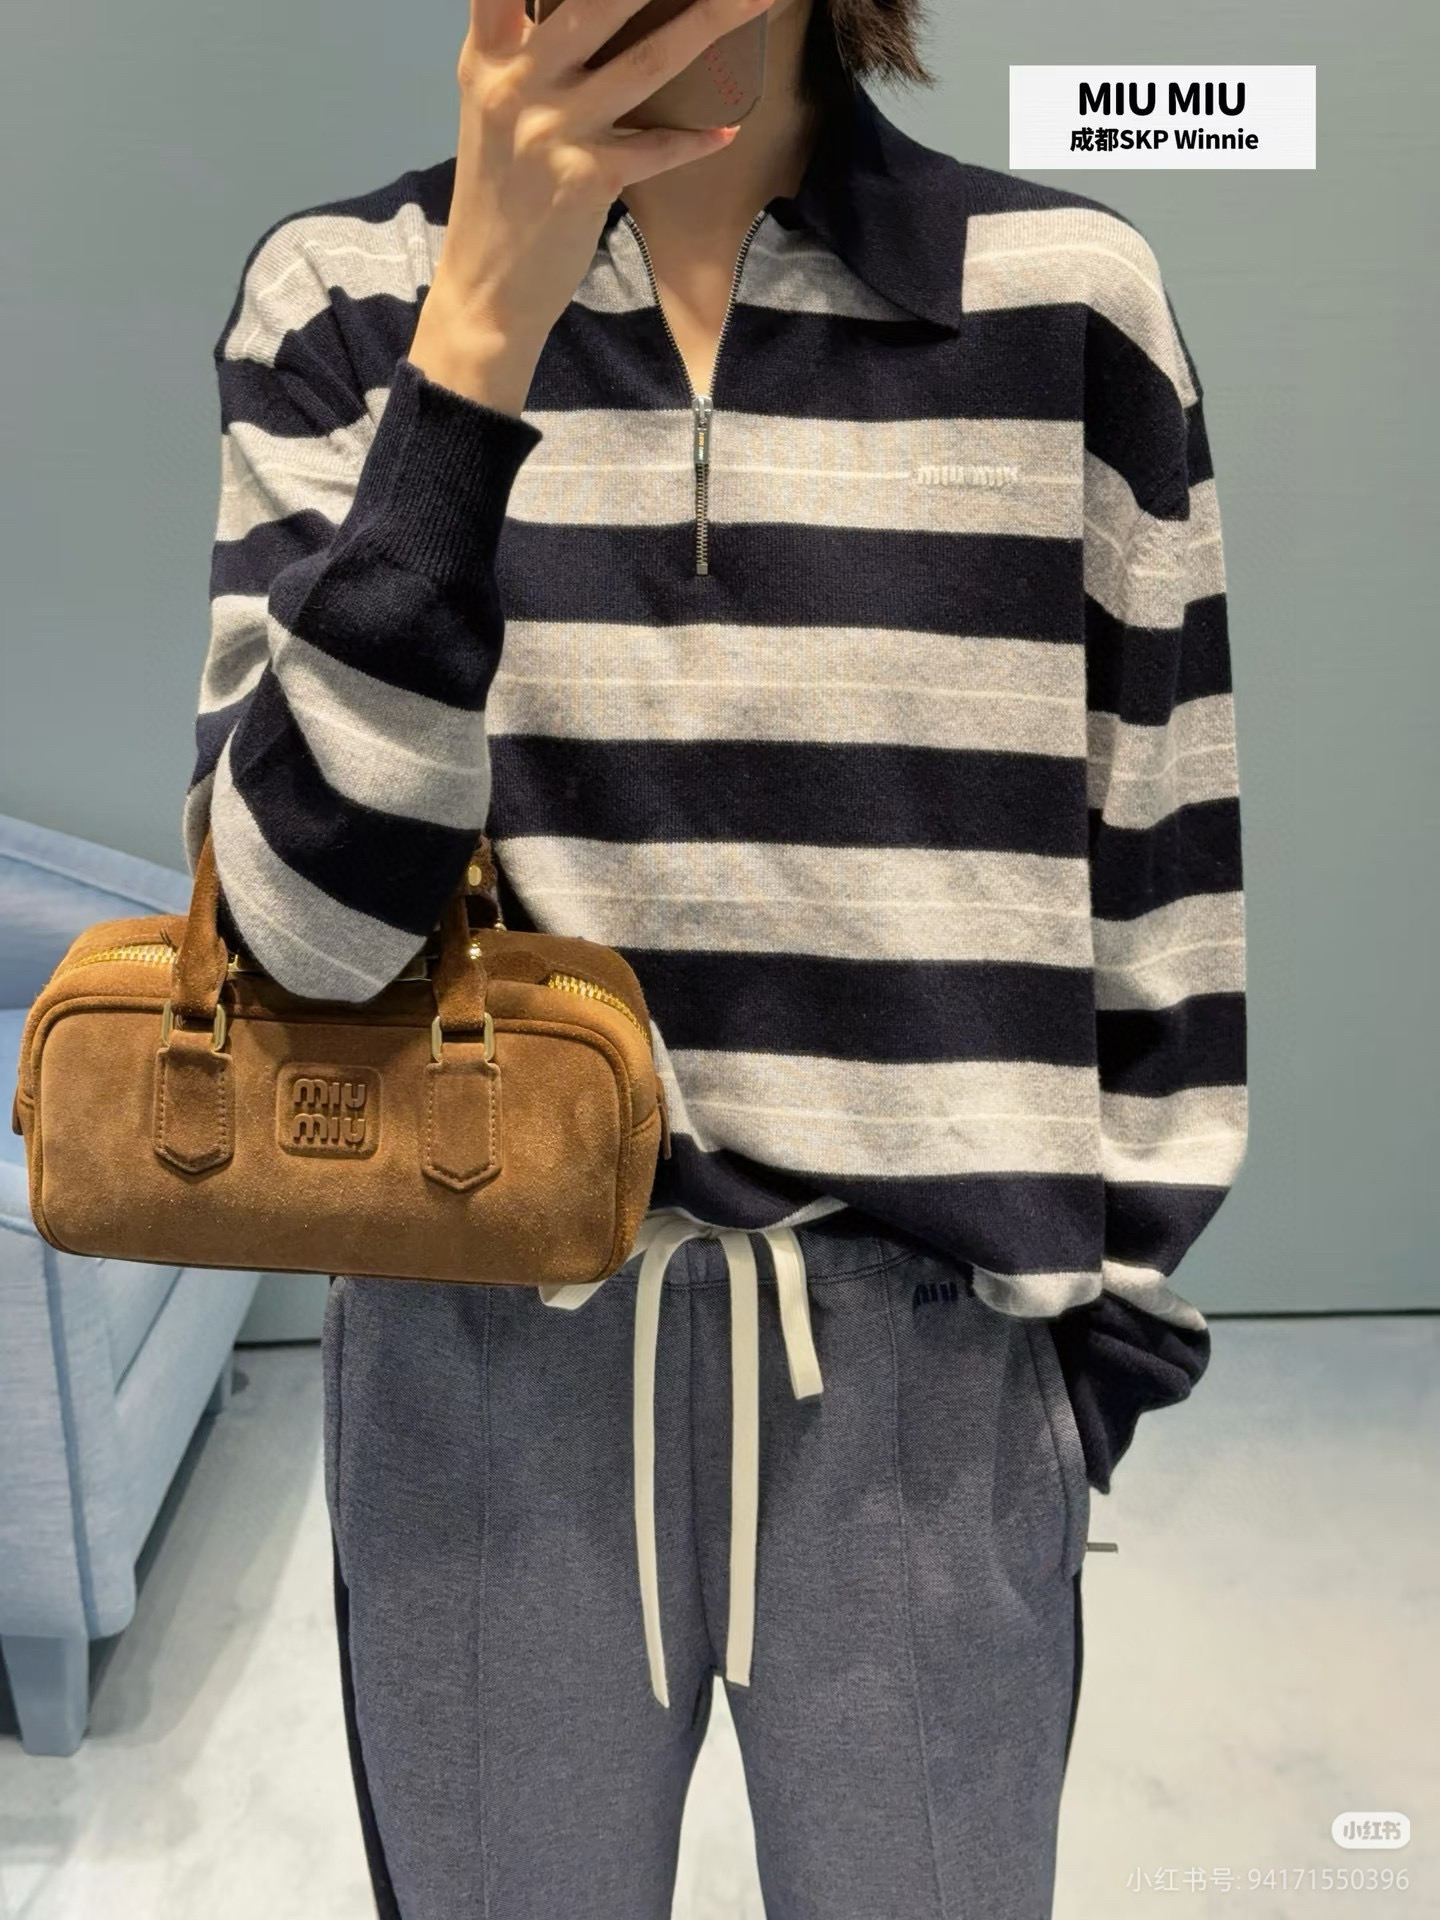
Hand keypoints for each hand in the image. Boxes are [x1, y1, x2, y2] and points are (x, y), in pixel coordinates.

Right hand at [410, 0, 774, 410]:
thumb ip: (524, 47)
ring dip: (707, 24)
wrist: (488, 288)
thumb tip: (586, 9)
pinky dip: (694, 140)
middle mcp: (516, 82)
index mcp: (489, 54)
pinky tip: (727, 128)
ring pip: (643, 63)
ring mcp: (550, 130)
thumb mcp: (494, 105)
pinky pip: (654, 148)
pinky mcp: (583, 181)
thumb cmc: (501, 190)